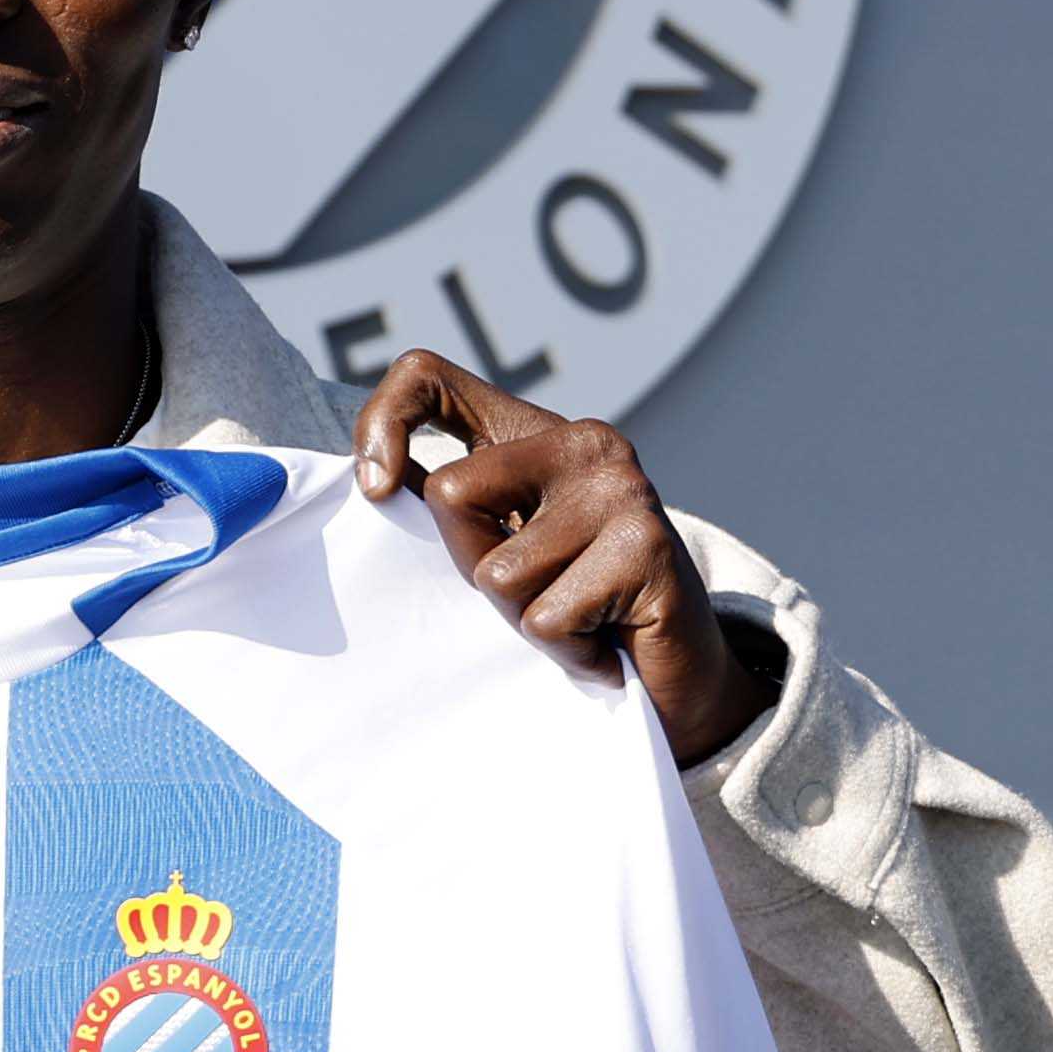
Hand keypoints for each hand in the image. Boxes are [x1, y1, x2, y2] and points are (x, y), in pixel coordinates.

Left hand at [349, 354, 780, 768]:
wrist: (676, 673)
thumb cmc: (576, 607)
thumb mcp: (504, 545)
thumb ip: (455, 508)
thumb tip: (375, 484)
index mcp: (536, 431)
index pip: (427, 378)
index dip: (382, 422)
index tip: (375, 490)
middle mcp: (584, 443)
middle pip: (450, 494)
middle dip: (471, 566)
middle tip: (535, 594)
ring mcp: (622, 489)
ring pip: (497, 573)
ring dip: (525, 623)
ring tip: (577, 622)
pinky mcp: (647, 546)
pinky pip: (546, 619)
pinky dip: (566, 652)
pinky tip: (603, 644)